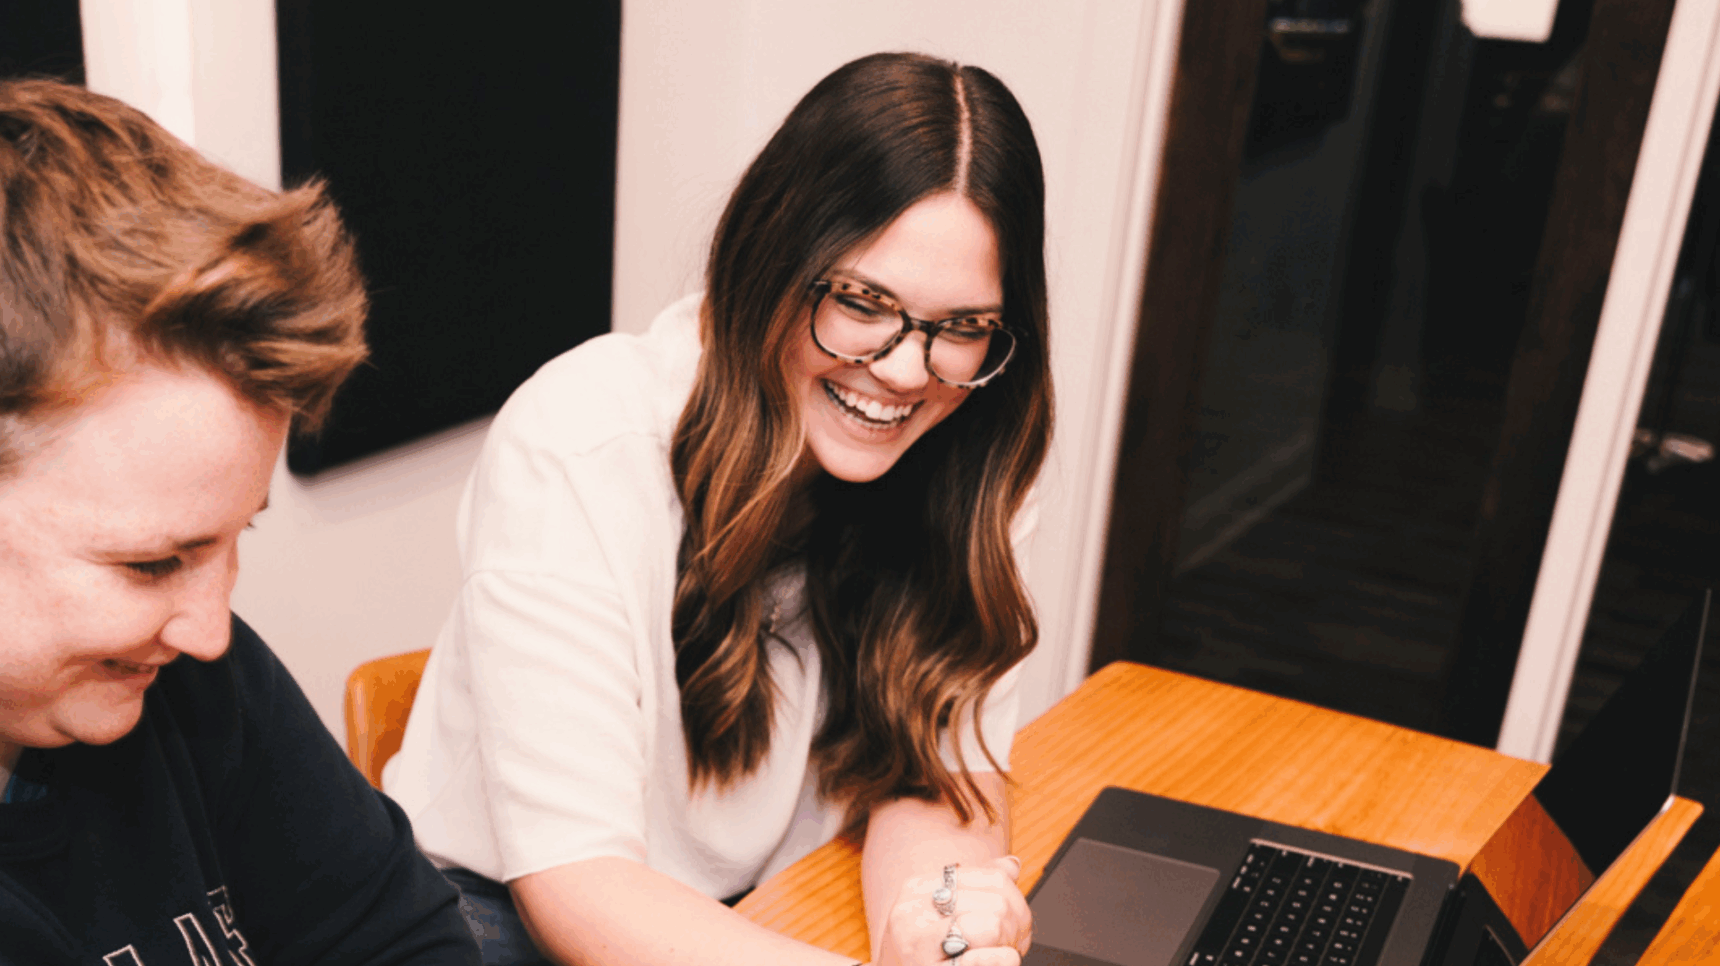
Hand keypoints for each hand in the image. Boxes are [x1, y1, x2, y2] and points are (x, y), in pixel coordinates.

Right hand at [875, 855, 1031, 965]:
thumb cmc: (926, 951)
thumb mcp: (946, 912)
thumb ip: (979, 887)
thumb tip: (1011, 865)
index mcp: (917, 889)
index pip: (992, 877)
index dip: (1015, 899)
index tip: (1017, 918)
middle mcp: (911, 914)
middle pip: (997, 902)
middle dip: (1016, 926)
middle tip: (1012, 941)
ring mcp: (919, 946)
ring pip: (993, 926)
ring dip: (1008, 944)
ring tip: (999, 952)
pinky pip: (988, 959)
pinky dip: (1003, 960)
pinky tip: (996, 961)